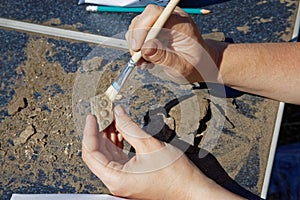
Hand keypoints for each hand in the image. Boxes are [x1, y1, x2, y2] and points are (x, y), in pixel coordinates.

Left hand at [82, 105, 242, 198]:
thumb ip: (129, 127)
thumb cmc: (175, 174)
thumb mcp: (150, 145)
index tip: (92, 117)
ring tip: (113, 119)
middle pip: (98, 154)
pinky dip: (118, 143)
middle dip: (99, 132)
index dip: (89, 132)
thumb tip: (118, 113)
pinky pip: (118, 158)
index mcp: (117, 178)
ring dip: (109, 136)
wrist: (190, 189)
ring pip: (108, 155)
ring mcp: (123, 180)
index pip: (91, 153)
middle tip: (104, 114)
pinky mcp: (131, 176)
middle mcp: (116, 182)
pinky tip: (122, 131)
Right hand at [126, 4, 222, 83]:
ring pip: (137, 28)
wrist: (200, 65)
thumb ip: (164, 58)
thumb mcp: (182, 67)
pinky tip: (145, 61)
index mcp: (179, 22)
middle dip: (136, 40)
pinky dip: (138, 49)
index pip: (154, 14)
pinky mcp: (154, 32)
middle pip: (142, 19)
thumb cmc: (196, 65)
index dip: (142, 29)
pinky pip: (139, 36)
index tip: (138, 48)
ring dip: (136, 47)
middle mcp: (169, 19)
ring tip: (144, 63)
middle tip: (138, 59)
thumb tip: (146, 49)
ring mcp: (161, 24)